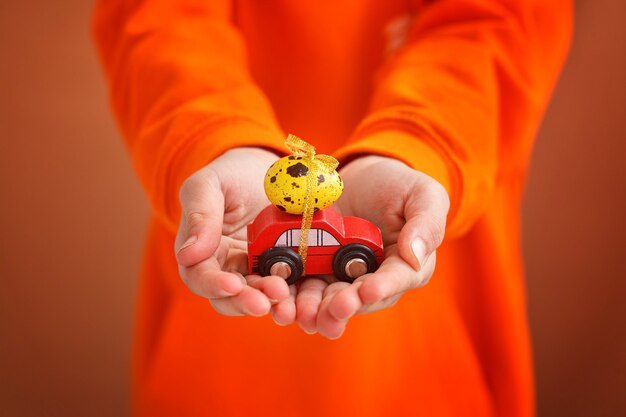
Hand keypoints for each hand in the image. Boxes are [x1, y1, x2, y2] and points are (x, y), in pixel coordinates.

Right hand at [175, 147, 295, 320]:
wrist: (271, 172)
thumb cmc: (232, 175)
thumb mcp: (209, 184)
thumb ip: (199, 214)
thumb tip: (188, 254)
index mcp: (201, 251)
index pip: (199, 276)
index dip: (213, 284)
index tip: (232, 285)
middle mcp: (227, 268)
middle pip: (228, 296)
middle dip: (244, 301)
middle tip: (263, 302)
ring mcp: (257, 271)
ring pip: (258, 296)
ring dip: (269, 301)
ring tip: (283, 295)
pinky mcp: (285, 270)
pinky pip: (287, 288)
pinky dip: (293, 295)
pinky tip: (301, 295)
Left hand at [295, 155, 449, 337]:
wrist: (360, 178)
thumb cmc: (398, 185)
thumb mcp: (423, 194)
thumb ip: (426, 223)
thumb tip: (415, 255)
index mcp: (407, 265)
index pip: (398, 279)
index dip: (383, 287)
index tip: (367, 291)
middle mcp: (375, 279)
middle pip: (360, 300)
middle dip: (344, 306)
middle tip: (331, 306)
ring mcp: (342, 277)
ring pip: (328, 301)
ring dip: (315, 310)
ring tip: (302, 312)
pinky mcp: (315, 270)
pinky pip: (303, 287)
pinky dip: (291, 296)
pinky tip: (281, 300)